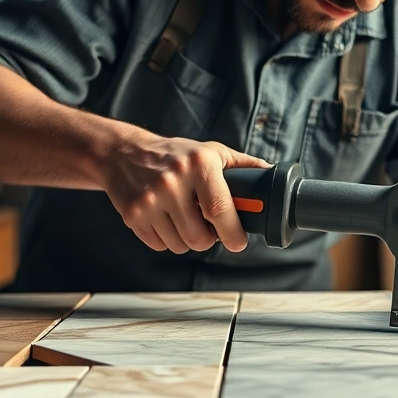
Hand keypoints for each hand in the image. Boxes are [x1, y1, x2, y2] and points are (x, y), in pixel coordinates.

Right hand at [102, 129, 269, 253]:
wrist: (124, 153)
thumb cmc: (175, 155)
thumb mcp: (211, 151)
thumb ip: (243, 166)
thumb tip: (273, 177)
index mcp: (198, 164)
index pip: (220, 209)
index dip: (233, 233)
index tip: (238, 241)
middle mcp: (172, 181)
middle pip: (200, 238)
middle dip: (210, 240)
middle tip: (209, 228)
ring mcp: (150, 200)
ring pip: (180, 246)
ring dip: (188, 240)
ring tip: (185, 219)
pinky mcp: (133, 215)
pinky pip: (160, 245)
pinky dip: (167, 239)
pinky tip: (166, 219)